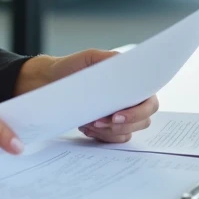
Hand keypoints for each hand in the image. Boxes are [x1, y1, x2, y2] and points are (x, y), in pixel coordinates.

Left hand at [15, 49, 159, 143]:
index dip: (138, 112)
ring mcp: (119, 116)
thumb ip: (109, 60)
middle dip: (122, 125)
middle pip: (143, 121)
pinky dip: (101, 136)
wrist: (49, 81)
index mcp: (131, 84)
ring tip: (88, 123)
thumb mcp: (89, 58)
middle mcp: (129, 101)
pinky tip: (86, 127)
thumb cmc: (71, 67)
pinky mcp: (107, 128)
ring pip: (127, 133)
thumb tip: (126, 63)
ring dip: (109, 132)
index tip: (116, 115)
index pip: (149, 102)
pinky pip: (114, 140)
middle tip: (98, 121)